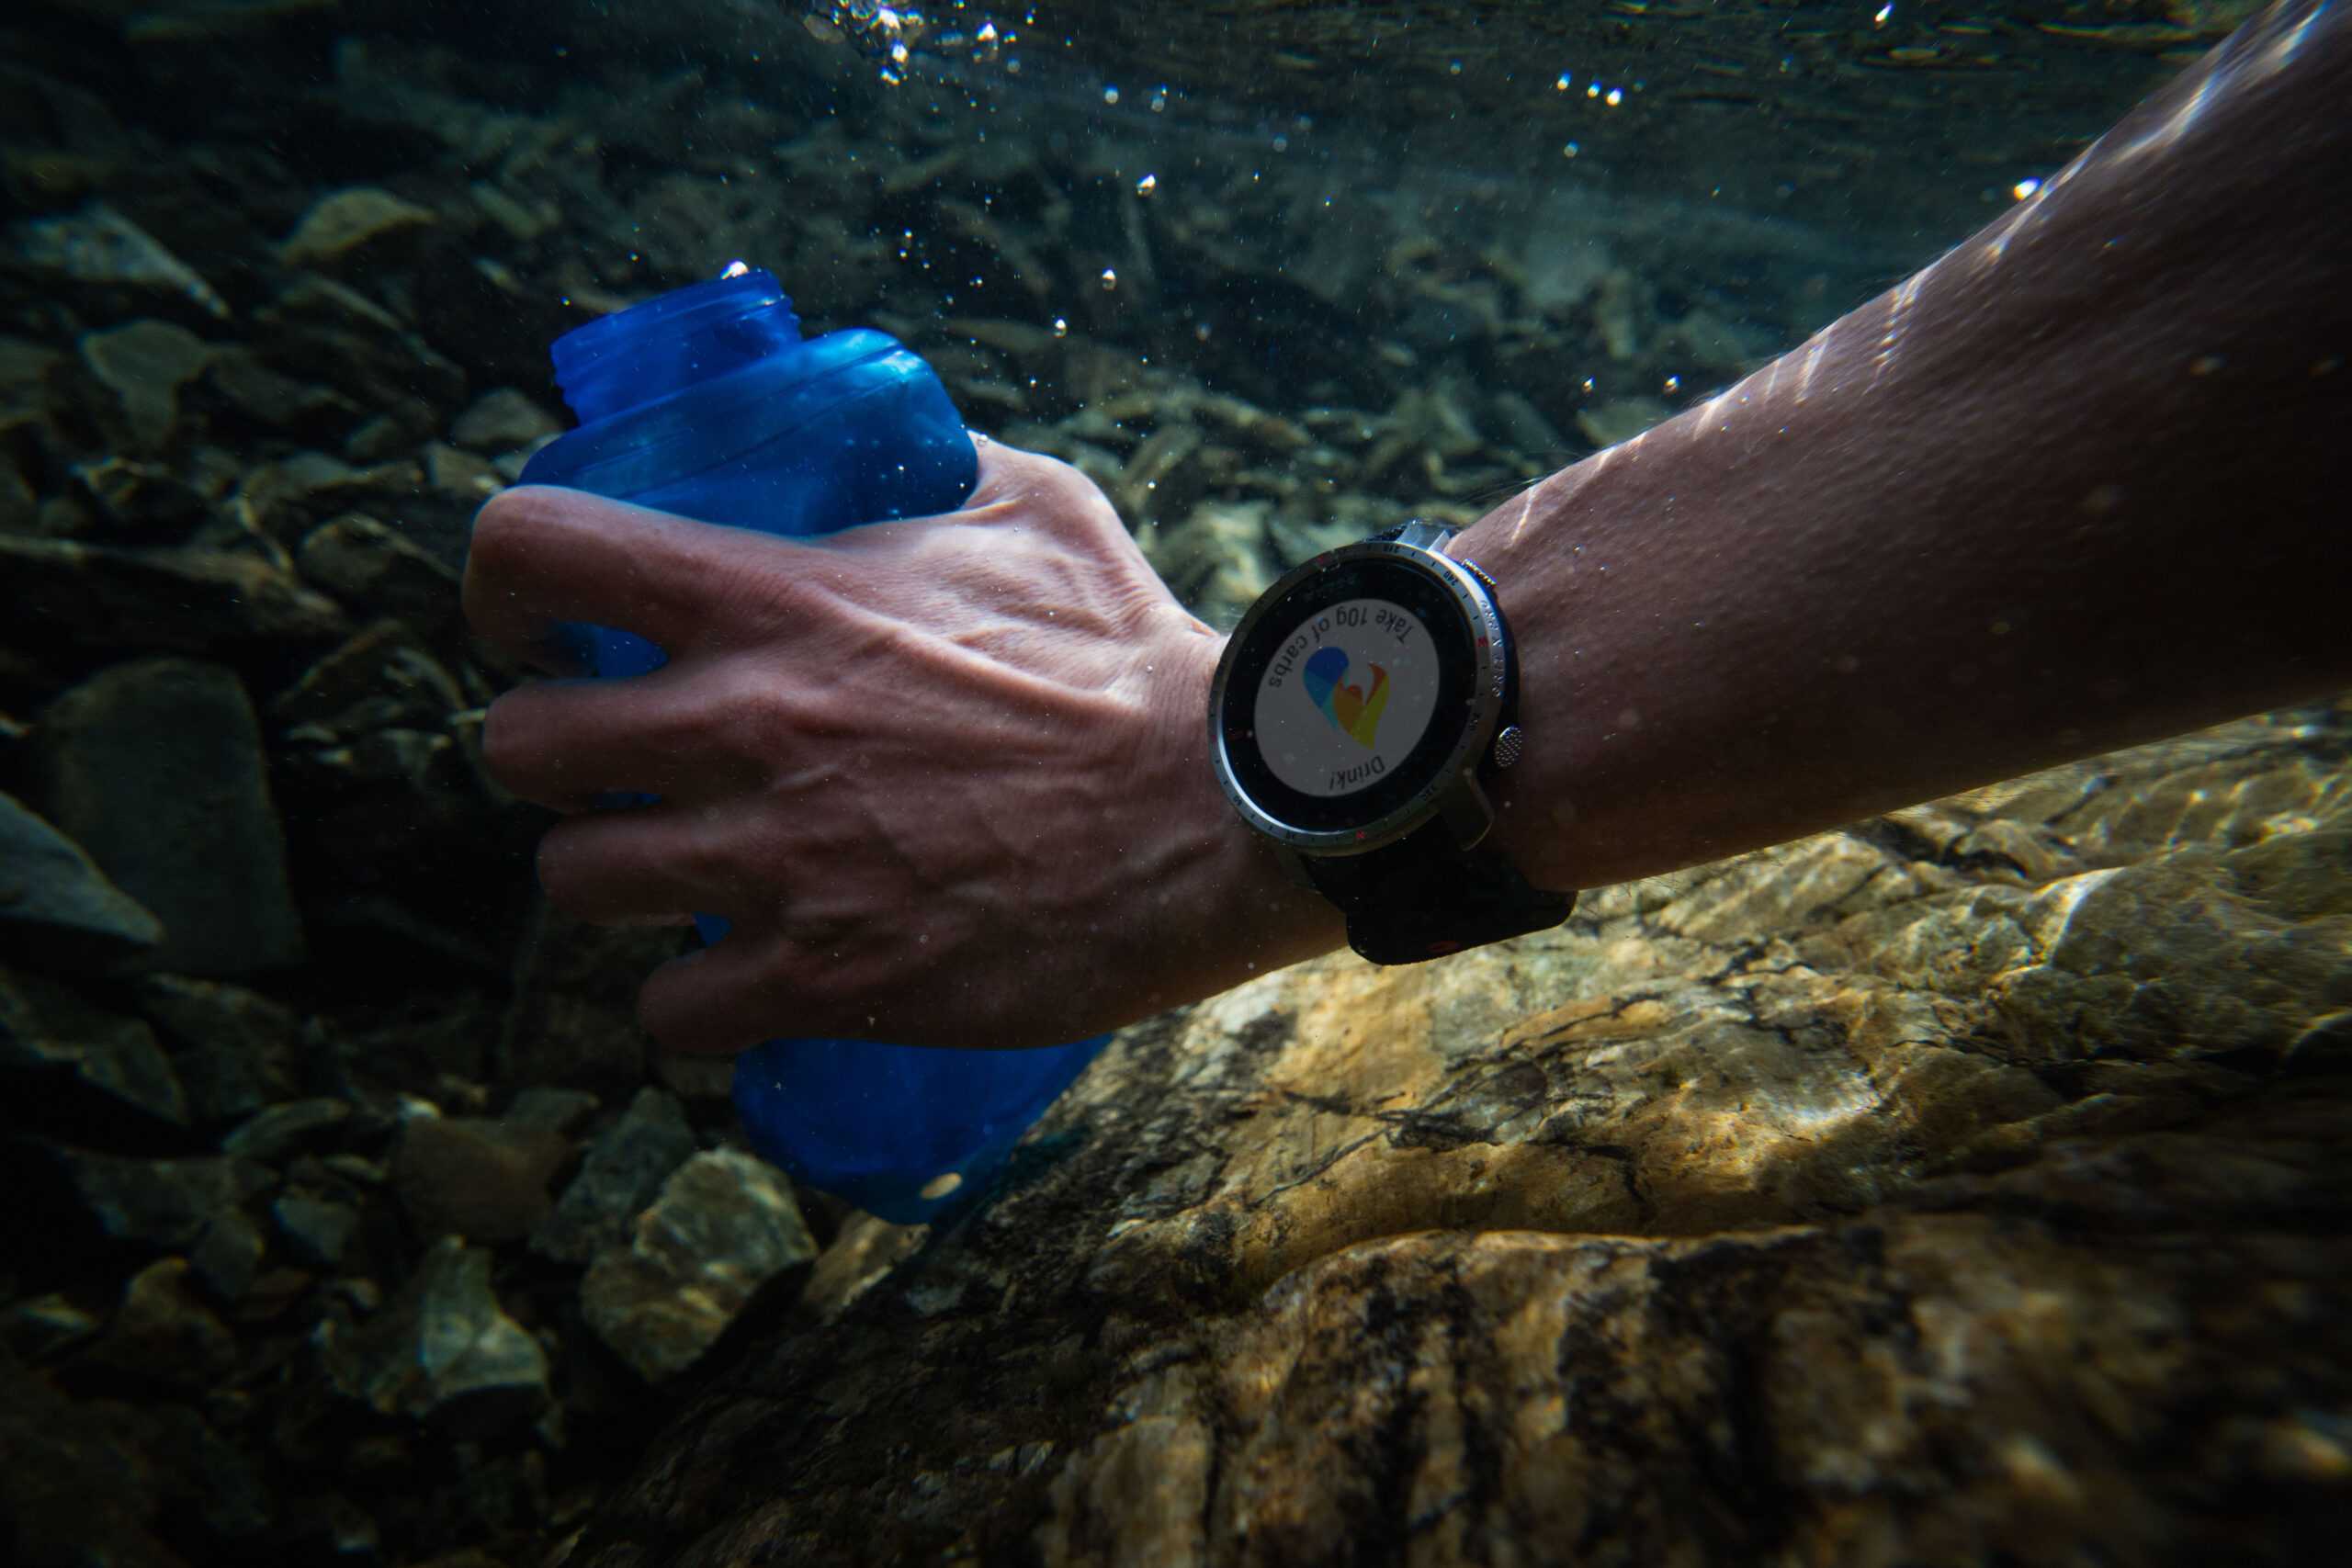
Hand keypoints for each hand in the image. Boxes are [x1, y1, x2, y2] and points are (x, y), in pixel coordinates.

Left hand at [464, 441, 1343, 1050]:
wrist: (1213, 813)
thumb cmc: (1128, 656)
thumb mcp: (1032, 506)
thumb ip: (929, 461)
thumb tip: (881, 436)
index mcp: (774, 600)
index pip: (534, 550)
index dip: (506, 586)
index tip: (543, 624)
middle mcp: (744, 729)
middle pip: (518, 748)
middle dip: (555, 757)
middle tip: (622, 763)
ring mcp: (774, 863)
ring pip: (576, 883)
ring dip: (618, 876)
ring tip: (682, 870)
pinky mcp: (826, 978)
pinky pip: (671, 1011)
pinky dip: (691, 1000)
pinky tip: (738, 973)